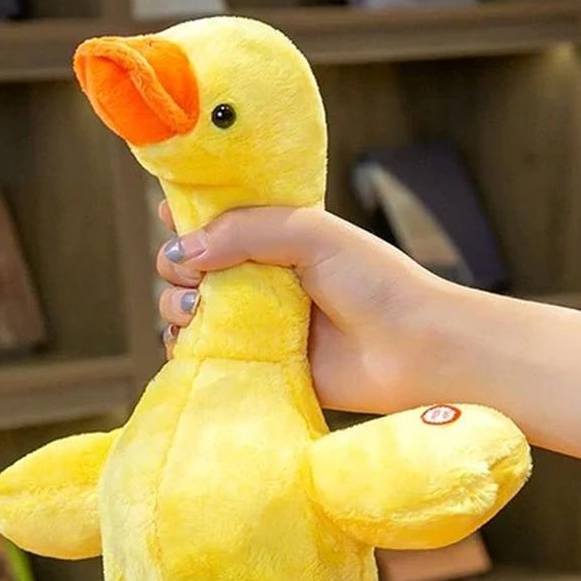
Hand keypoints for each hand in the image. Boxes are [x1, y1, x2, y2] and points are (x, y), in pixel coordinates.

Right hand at [154, 204, 457, 412]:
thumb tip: (182, 250)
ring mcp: (255, 325)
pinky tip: (195, 342)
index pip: (214, 220)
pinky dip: (186, 350)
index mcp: (274, 238)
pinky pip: (202, 358)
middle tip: (195, 273)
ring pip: (186, 312)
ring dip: (176, 305)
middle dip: (176, 264)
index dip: (185, 215)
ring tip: (200, 309)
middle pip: (189, 266)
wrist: (411, 350)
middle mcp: (259, 279)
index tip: (169, 213)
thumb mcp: (311, 233)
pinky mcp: (255, 367)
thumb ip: (244, 229)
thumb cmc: (374, 282)